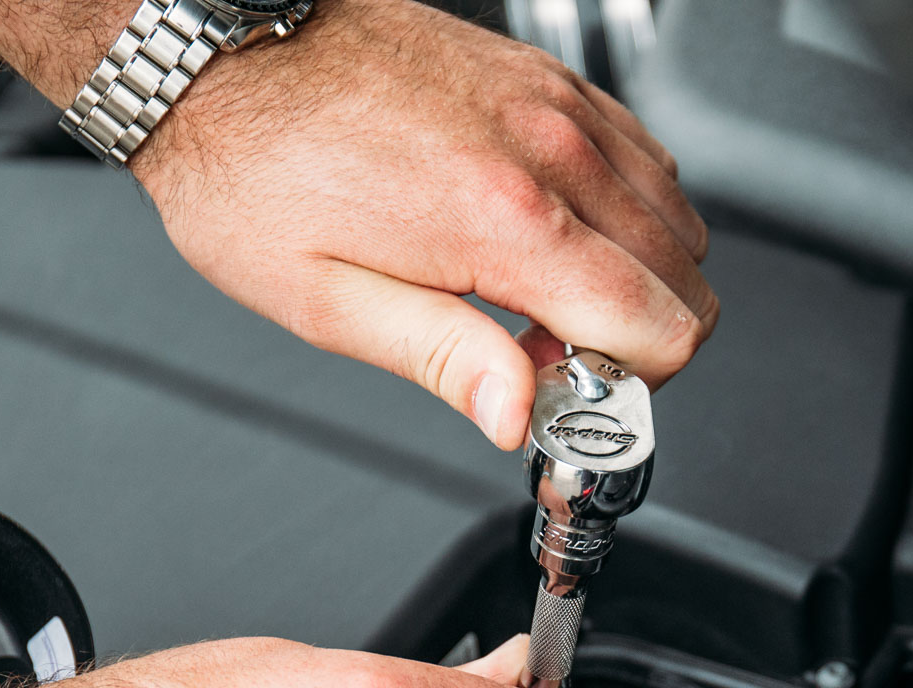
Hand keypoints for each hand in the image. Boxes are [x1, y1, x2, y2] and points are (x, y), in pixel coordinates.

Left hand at [126, 0, 717, 447]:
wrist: (224, 48)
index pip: (662, 328)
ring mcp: (558, 107)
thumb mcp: (326, 300)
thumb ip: (441, 360)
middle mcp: (550, 151)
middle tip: (549, 355)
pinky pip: (645, 160)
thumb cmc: (255, 166)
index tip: (567, 392)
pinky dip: (624, 214)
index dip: (630, 386)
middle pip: (689, 280)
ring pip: (679, 221)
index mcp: (504, 218)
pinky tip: (549, 235)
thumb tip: (516, 416)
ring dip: (634, 277)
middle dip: (638, 340)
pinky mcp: (549, 81)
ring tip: (543, 296)